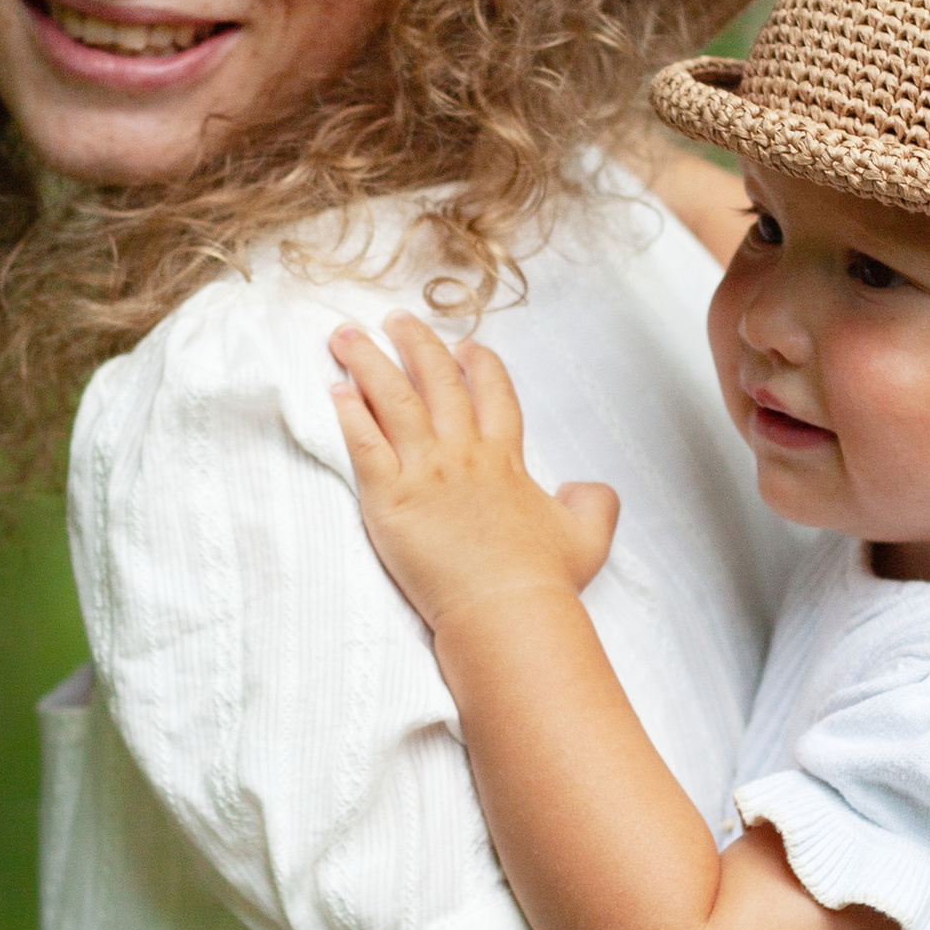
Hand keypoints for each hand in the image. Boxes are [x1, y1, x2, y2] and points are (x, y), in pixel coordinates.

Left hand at [330, 311, 619, 639]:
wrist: (507, 609)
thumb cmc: (545, 580)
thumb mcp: (588, 536)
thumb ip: (594, 501)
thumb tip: (588, 486)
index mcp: (505, 458)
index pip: (493, 394)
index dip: (479, 365)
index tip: (464, 345)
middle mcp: (464, 454)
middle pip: (436, 381)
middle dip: (414, 344)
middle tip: (394, 320)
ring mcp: (425, 472)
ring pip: (392, 399)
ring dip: (368, 361)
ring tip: (345, 336)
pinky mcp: (389, 498)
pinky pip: (364, 443)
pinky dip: (349, 413)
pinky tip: (335, 390)